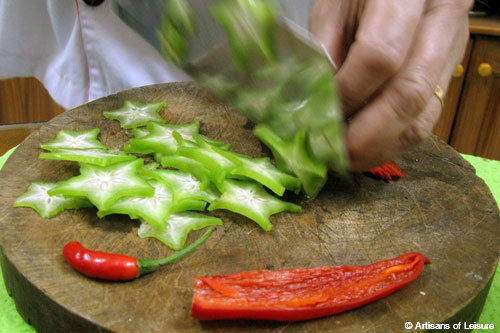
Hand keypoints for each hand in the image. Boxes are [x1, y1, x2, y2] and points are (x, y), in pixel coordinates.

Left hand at [310, 0, 471, 171]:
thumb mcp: (334, 7)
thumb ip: (324, 52)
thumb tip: (316, 107)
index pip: (380, 57)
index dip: (347, 95)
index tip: (318, 115)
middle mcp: (441, 23)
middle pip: (408, 96)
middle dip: (364, 136)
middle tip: (331, 154)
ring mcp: (451, 51)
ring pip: (422, 117)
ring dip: (379, 147)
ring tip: (346, 158)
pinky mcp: (449, 75)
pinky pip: (425, 120)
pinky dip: (393, 141)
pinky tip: (367, 147)